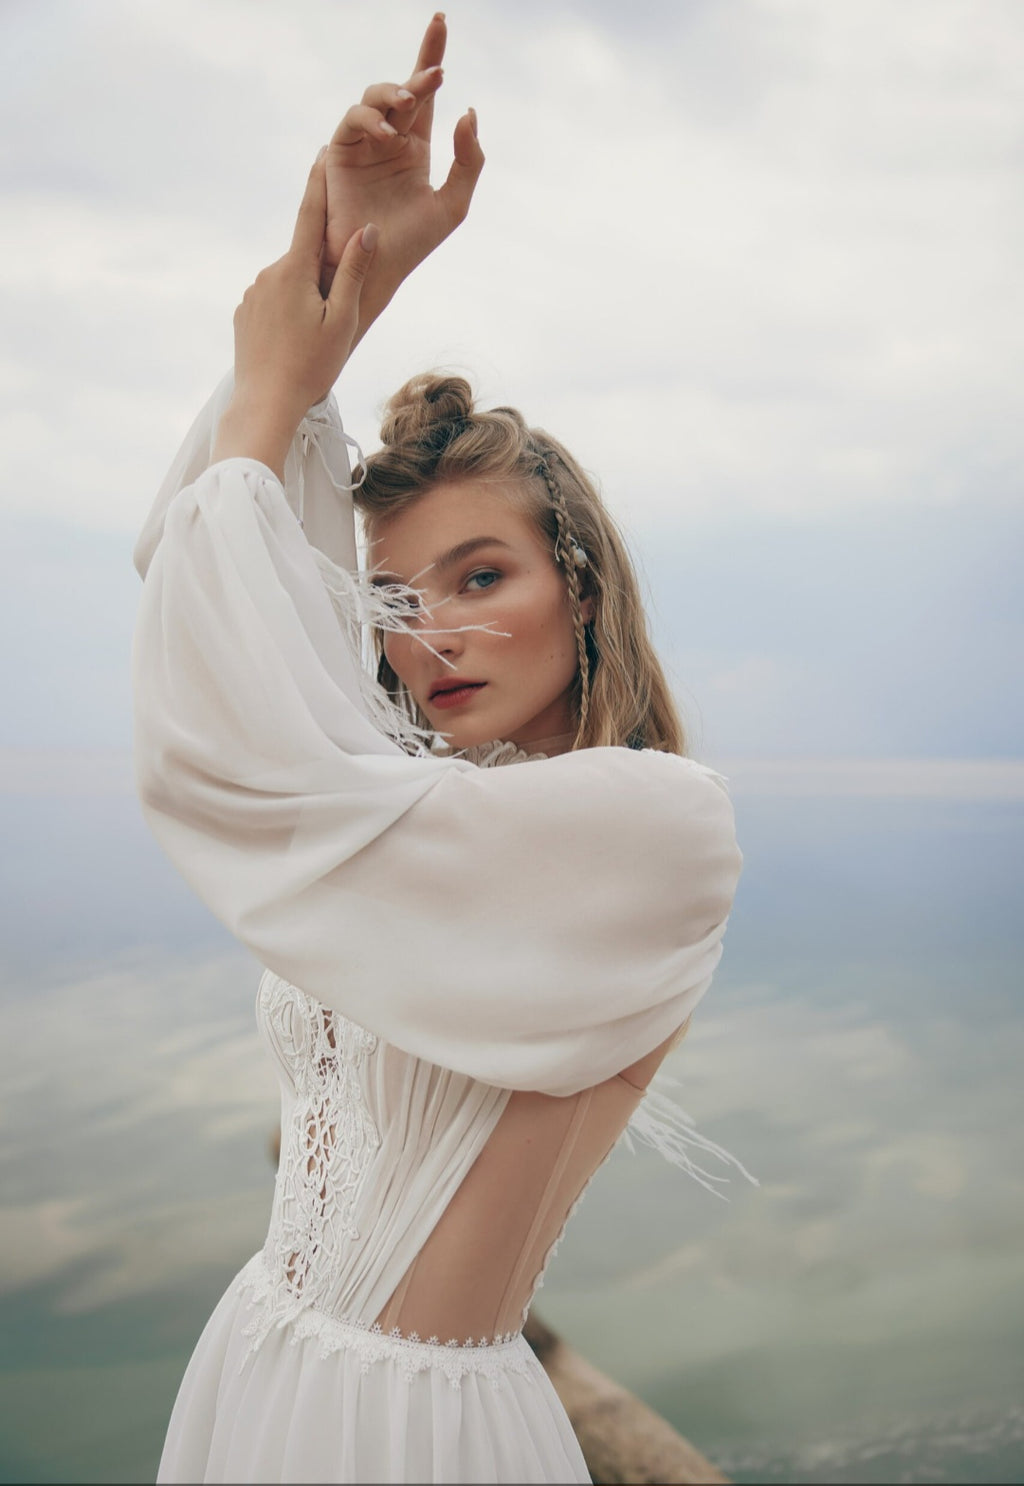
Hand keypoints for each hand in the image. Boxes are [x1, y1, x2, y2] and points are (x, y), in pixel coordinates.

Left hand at [213, 155, 376, 478]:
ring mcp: (253, 293)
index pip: (310, 214)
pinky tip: (295, 343)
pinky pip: (274, 302)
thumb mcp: (342, 321)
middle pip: (305, 257)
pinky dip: (289, 313)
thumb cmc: (310, 367)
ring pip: (290, 282)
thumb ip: (353, 273)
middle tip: (338, 308)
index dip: (319, 183)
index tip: (324, 151)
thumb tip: (366, 229)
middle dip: (324, 270)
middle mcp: (268, 273)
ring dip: (307, 297)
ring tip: (315, 338)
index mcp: (295, 270)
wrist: (263, 405)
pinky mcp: (244, 313)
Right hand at [320, 14, 484, 343]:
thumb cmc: (414, 243)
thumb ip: (468, 161)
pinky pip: (353, 122)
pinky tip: (388, 135)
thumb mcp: (453, 205)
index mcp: (416, 147)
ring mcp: (364, 145)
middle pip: (401, 89)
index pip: (426, 95)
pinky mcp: (341, 154)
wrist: (376, 267)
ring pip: (374, 98)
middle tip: (437, 74)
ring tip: (408, 105)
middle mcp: (389, 140)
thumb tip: (468, 113)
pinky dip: (371, 121)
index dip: (431, 56)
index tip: (441, 20)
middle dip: (418, 74)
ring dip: (392, 94)